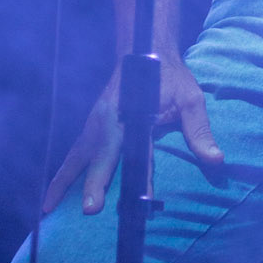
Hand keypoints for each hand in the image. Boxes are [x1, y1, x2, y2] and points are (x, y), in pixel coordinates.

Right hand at [42, 52, 223, 215]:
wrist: (145, 49)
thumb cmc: (170, 76)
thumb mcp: (191, 99)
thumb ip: (199, 130)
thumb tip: (216, 161)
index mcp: (125, 116)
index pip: (114, 154)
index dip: (101, 180)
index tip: (94, 205)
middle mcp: (103, 121)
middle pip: (89, 159)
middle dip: (83, 186)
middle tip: (82, 213)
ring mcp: (93, 124)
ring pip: (74, 157)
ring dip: (60, 182)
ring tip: (46, 209)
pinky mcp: (91, 127)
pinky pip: (75, 153)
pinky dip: (64, 172)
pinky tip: (55, 193)